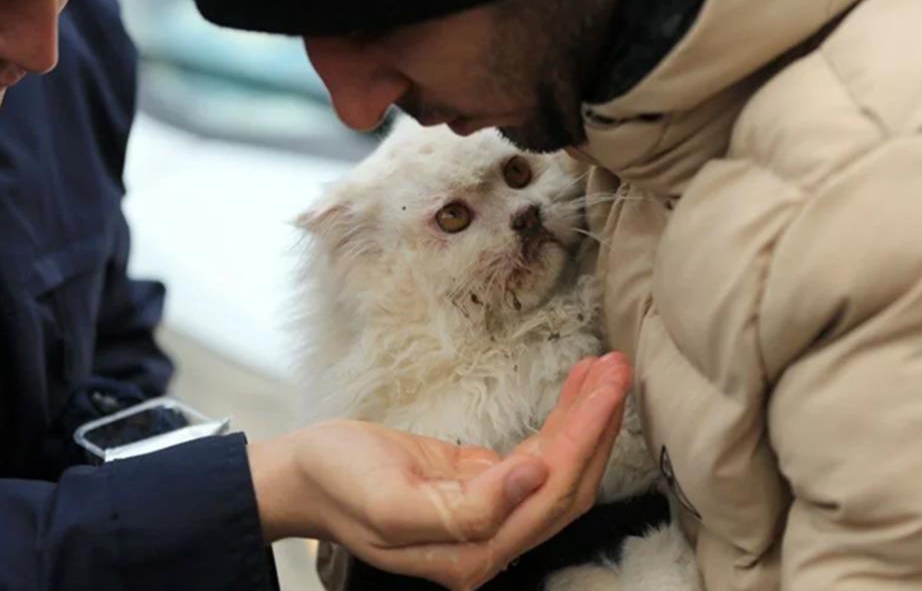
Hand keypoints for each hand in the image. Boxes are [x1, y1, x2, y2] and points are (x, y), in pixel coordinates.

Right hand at [248, 352, 631, 589]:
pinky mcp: (482, 486)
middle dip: (597, 425)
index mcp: (472, 555)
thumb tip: (532, 479)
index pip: (551, 495)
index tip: (604, 388)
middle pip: (566, 484)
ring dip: (587, 418)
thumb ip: (464, 510)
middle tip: (619, 367)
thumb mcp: (390, 502)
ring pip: (558, 469)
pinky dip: (562, 422)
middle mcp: (490, 543)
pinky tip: (577, 389)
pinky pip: (537, 457)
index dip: (584, 440)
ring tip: (608, 368)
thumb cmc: (338, 484)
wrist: (302, 476)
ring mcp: (489, 516)